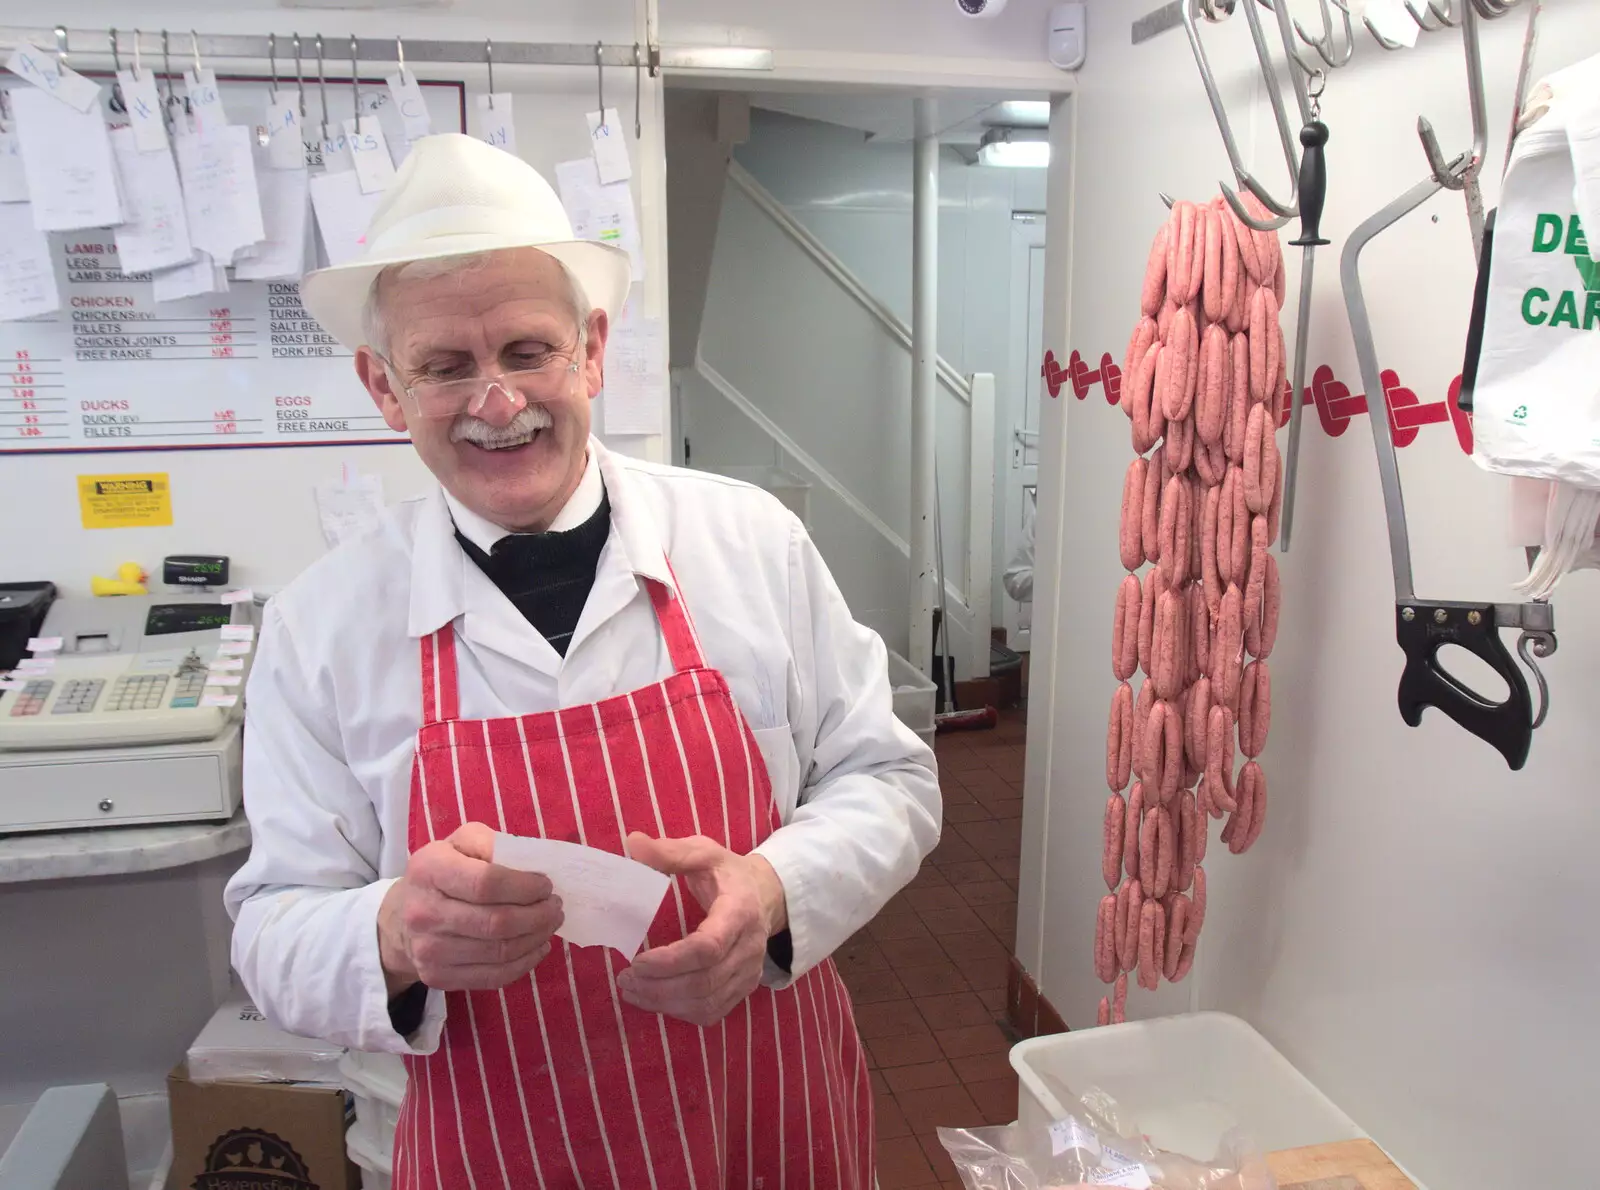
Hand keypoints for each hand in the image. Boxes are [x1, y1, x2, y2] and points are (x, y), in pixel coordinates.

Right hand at [377, 822, 563, 994]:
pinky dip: (525, 962)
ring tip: (550, 923)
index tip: (546, 885)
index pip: (486, 883)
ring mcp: (429, 951)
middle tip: (556, 906)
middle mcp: (424, 913)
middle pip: (497, 923)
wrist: (401, 917)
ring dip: (536, 937)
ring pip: (500, 952)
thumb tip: (530, 862)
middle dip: (538, 915)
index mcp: (429, 870)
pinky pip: (494, 976)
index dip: (525, 887)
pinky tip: (538, 946)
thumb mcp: (461, 843)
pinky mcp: (438, 978)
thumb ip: (491, 843)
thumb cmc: (442, 872)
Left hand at [617, 833, 786, 1026]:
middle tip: (625, 979)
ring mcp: (750, 972)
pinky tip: (656, 999)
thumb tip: (631, 843)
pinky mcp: (744, 988)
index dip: (670, 960)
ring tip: (632, 990)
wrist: (765, 895)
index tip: (636, 961)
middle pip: (705, 981)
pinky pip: (713, 1012)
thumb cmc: (727, 873)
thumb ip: (669, 851)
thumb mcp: (703, 853)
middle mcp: (749, 947)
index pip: (708, 947)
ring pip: (708, 1002)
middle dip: (659, 987)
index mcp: (740, 910)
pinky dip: (681, 1012)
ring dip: (665, 1003)